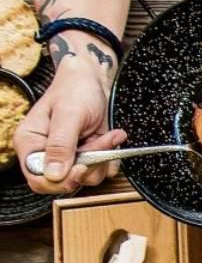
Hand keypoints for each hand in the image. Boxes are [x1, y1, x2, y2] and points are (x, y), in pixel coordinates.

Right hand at [12, 56, 125, 193]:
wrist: (93, 81)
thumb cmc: (75, 90)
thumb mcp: (69, 114)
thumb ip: (60, 144)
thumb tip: (53, 175)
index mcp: (30, 143)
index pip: (37, 179)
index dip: (60, 181)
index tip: (81, 166)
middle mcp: (46, 153)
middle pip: (66, 181)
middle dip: (88, 165)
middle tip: (98, 142)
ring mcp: (67, 157)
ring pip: (87, 178)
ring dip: (103, 158)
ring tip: (107, 135)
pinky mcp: (86, 157)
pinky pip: (101, 171)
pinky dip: (111, 156)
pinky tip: (110, 137)